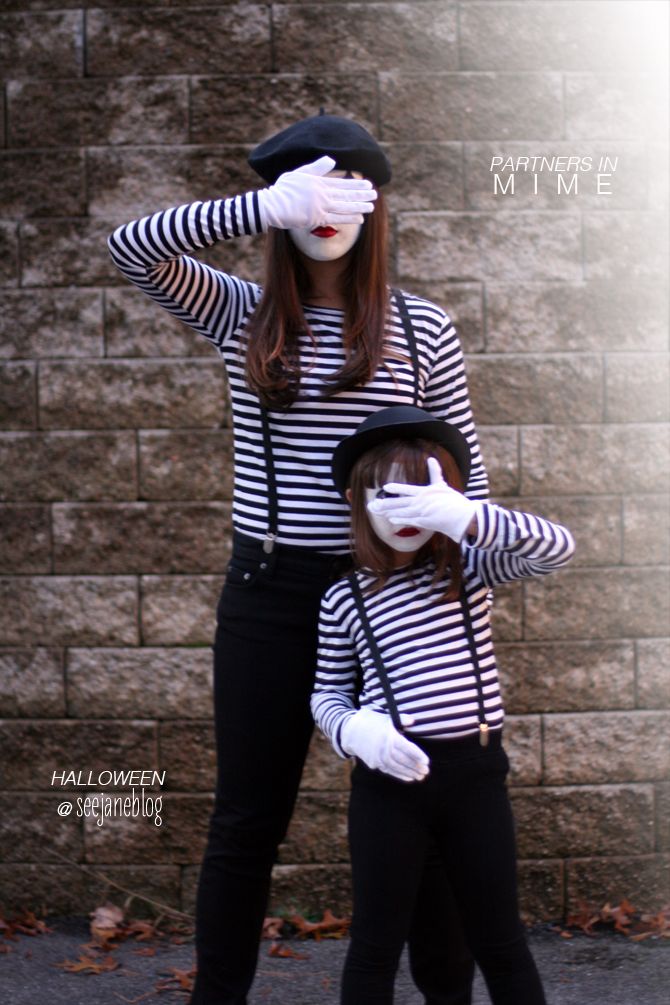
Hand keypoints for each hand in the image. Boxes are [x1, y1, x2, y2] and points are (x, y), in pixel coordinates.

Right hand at [256, 156, 376, 230]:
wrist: (272, 205)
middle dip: (362, 195)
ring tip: (371, 207)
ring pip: (344, 207)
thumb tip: (332, 160)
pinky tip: (360, 218)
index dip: (356, 184)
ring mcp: (320, 207)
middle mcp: (322, 194)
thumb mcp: (300, 172)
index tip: (368, 184)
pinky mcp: (316, 219)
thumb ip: (317, 167)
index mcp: (319, 182)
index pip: (342, 183)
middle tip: (375, 195)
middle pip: (346, 195)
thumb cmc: (284, 189)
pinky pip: (336, 219)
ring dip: (359, 207)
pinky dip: (349, 218)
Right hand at [340, 707, 429, 782]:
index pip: (407, 748)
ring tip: (420, 776)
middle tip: (426, 771)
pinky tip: (409, 778)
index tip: (427, 762)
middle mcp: (384, 748)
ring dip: (409, 773)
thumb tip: (413, 721)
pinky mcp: (373, 763)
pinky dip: (399, 775)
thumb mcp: (386, 717)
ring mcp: (378, 757)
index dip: (418, 755)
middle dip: (416, 766)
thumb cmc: (371, 721)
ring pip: (397, 767)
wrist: (350, 730)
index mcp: (389, 736)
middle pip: (403, 760)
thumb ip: (401, 720)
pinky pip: (389, 771)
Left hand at [367, 456, 479, 543]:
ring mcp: (421, 514)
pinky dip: (400, 520)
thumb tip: (431, 459)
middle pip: (399, 503)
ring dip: (389, 512)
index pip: (406, 489)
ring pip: (401, 513)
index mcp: (424, 492)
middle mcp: (421, 503)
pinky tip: (391, 520)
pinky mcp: (424, 523)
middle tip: (373, 504)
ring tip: (378, 511)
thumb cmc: (453, 500)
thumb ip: (435, 472)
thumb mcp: (442, 485)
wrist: (462, 517)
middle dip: (384, 504)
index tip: (385, 487)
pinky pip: (409, 521)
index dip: (395, 488)